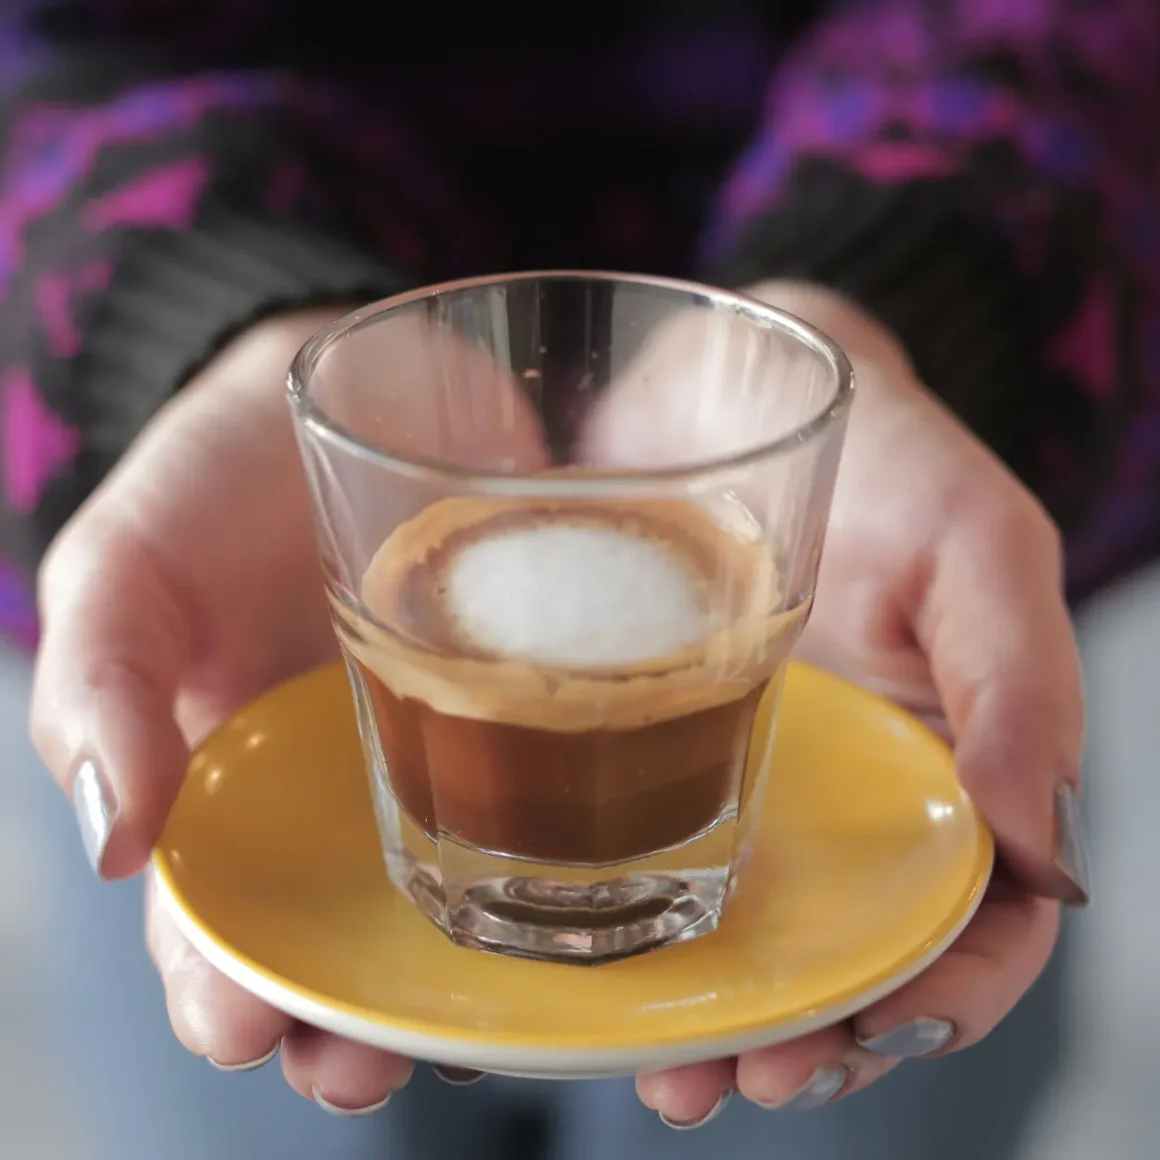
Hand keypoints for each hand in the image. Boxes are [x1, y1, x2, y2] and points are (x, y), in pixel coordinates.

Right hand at [30, 306, 546, 1110]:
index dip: (231, 991)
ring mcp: (467, 765)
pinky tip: (640, 891)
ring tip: (522, 1015)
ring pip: (481, 914)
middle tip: (388, 1058)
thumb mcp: (135, 561)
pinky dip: (606, 863)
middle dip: (371, 1027)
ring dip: (501, 985)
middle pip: (362, 954)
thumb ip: (106, 682)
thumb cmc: (225, 479)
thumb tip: (113, 841)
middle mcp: (357, 806)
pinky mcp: (556, 714)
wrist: (371, 389)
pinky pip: (584, 807)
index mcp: (240, 796)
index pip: (224, 929)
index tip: (250, 1023)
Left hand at [583, 282, 1086, 1125]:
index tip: (874, 1031)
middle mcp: (846, 791)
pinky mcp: (647, 745)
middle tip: (736, 1076)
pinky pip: (639, 852)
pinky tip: (579, 961)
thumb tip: (1046, 854)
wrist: (732, 390)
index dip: (941, 996)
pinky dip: (621, 922)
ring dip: (708, 1012)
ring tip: (658, 1059)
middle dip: (806, 1033)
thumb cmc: (887, 455)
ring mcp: (742, 774)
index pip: (976, 919)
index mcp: (947, 764)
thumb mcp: (978, 545)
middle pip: (845, 953)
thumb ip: (1022, 686)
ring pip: (739, 928)